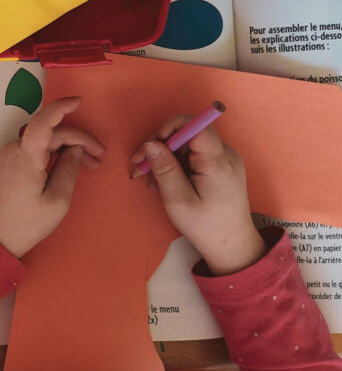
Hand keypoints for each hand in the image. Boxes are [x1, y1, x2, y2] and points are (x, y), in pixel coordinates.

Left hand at [0, 97, 105, 257]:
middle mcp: (13, 151)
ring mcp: (8, 156)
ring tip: (90, 165)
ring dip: (67, 148)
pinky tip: (68, 166)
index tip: (79, 102)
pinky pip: (34, 150)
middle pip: (50, 133)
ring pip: (43, 142)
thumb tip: (75, 149)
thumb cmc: (26, 224)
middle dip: (78, 140)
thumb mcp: (57, 201)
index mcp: (25, 158)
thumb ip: (69, 169)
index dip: (61, 107)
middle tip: (99, 157)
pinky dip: (53, 154)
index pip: (43, 121)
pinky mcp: (8, 164)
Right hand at [130, 116, 266, 275]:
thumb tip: (149, 143)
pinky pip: (193, 157)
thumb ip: (164, 169)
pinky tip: (164, 183)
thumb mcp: (178, 200)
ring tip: (151, 183)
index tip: (150, 147)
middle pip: (187, 135)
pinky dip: (175, 166)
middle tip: (140, 169)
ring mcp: (223, 159)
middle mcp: (224, 153)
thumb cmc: (205, 226)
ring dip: (165, 160)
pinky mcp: (219, 166)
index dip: (169, 129)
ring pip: (186, 146)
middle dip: (160, 148)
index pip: (195, 126)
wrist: (232, 244)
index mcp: (217, 161)